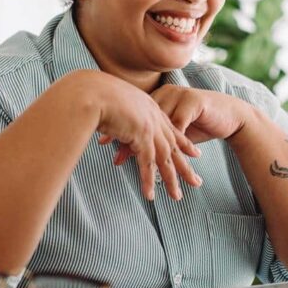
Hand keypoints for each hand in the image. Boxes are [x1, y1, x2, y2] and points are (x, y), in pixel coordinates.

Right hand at [85, 72, 201, 200]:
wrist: (91, 91)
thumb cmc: (93, 94)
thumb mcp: (112, 103)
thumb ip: (118, 113)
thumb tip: (112, 121)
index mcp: (149, 107)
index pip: (170, 128)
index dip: (183, 142)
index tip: (194, 153)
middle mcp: (153, 117)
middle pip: (173, 146)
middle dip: (185, 166)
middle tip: (196, 182)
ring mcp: (149, 127)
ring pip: (165, 158)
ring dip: (171, 179)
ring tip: (176, 197)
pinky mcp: (141, 136)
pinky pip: (147, 163)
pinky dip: (148, 180)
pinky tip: (150, 195)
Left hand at [109, 85, 251, 164]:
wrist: (229, 114)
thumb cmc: (199, 122)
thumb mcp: (173, 130)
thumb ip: (152, 136)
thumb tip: (126, 150)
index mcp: (158, 97)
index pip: (134, 113)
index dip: (119, 129)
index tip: (103, 142)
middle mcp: (167, 94)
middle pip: (143, 118)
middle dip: (129, 139)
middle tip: (114, 155)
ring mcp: (180, 96)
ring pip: (159, 123)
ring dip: (149, 144)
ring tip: (137, 161)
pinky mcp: (194, 103)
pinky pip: (179, 125)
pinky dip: (171, 142)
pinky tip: (163, 154)